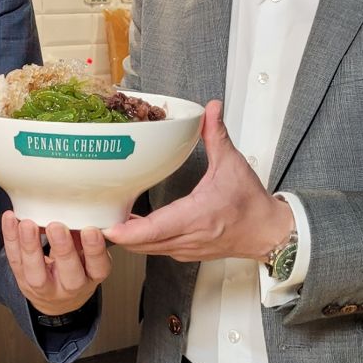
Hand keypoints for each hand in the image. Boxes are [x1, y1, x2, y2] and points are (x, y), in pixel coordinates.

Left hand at [1, 212, 110, 316]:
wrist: (58, 300)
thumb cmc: (77, 269)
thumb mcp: (90, 255)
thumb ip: (86, 236)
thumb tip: (82, 210)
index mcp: (92, 276)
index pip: (98, 266)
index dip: (95, 249)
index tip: (90, 230)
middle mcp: (71, 287)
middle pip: (69, 274)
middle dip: (62, 249)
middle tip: (56, 226)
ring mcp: (45, 287)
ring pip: (36, 272)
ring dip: (30, 246)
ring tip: (27, 224)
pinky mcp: (23, 281)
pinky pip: (15, 261)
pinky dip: (11, 239)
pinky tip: (10, 220)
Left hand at [103, 101, 292, 261]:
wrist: (267, 232)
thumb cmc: (251, 203)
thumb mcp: (233, 164)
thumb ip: (217, 135)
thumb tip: (211, 109)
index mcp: (198, 215)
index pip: (157, 228)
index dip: (129, 231)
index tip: (108, 228)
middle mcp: (189, 237)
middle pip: (143, 243)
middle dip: (117, 234)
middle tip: (94, 218)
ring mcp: (186, 249)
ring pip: (147, 249)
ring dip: (127, 238)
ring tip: (107, 220)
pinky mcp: (185, 253)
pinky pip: (156, 250)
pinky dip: (140, 241)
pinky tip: (130, 226)